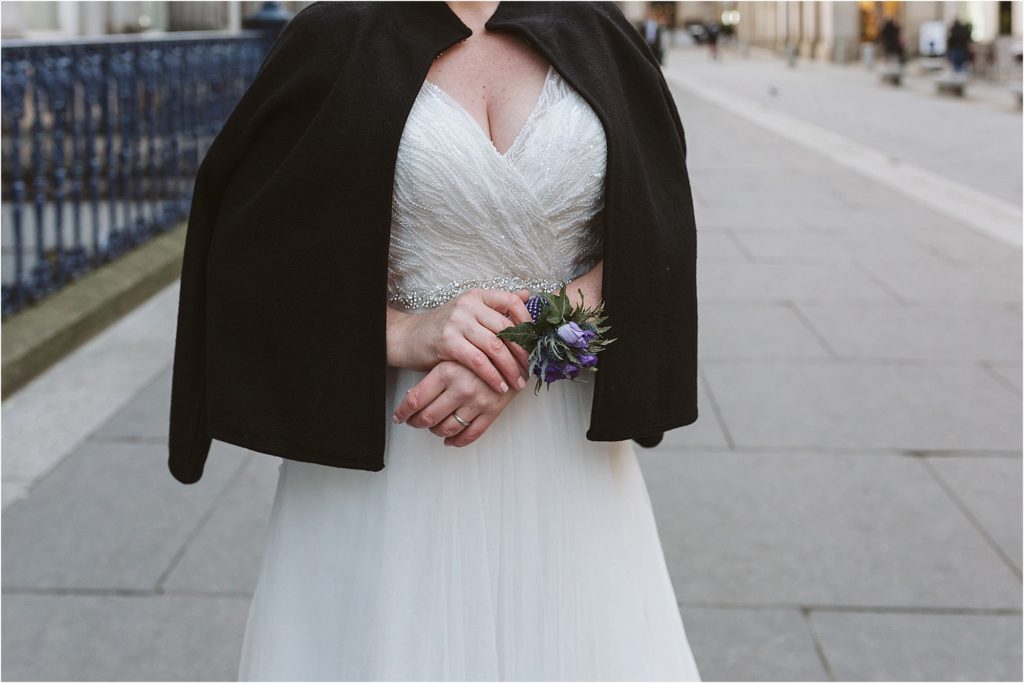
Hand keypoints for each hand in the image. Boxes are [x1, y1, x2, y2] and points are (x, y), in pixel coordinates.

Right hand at [387, 288, 532, 393]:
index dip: (527, 322)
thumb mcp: (469, 312)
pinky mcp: (448, 341)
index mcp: (477, 296)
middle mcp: (468, 305)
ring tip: (518, 382)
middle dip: (522, 352)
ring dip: (510, 368)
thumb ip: (496, 307)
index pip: (511, 301)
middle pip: (506, 328)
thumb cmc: (442, 328)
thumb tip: (528, 295)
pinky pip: (478, 361)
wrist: (408, 337)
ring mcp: (457, 322)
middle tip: (530, 370)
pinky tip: (499, 386)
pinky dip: (492, 376)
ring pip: (495, 347)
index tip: (534, 341)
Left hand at [392, 360, 522, 446]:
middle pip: (429, 417)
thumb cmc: (480, 348)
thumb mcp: (453, 354)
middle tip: (412, 422)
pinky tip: (450, 440)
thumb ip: (434, 374)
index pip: (416, 400)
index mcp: (447, 371)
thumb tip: (411, 398)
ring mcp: (479, 401)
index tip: (398, 416)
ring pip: (448, 429)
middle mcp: (462, 387)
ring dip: (436, 431)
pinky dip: (458, 441)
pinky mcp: (494, 410)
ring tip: (432, 427)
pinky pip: (472, 434)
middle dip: (416, 422)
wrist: (516, 346)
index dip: (403, 412)